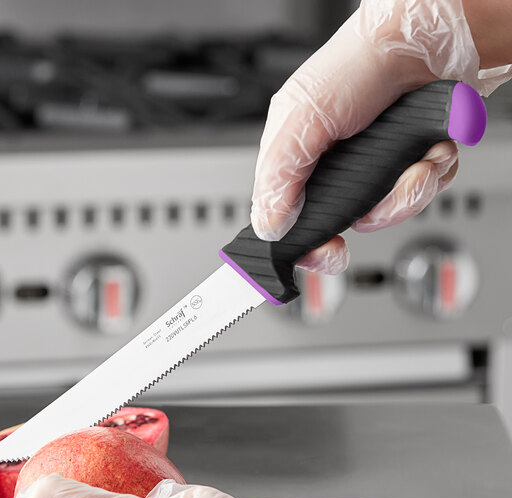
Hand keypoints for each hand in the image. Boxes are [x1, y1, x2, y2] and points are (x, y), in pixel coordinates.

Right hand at [251, 0, 509, 274]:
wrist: (426, 39)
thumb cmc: (358, 63)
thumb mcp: (302, 117)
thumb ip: (280, 175)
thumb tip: (267, 226)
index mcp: (300, 159)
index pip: (292, 219)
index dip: (306, 244)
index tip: (321, 255)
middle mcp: (337, 166)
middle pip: (348, 221)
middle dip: (373, 213)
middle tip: (375, 205)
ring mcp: (376, 165)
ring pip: (390, 210)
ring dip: (408, 191)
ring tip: (413, 162)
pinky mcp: (411, 159)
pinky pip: (424, 191)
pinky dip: (433, 173)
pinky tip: (429, 150)